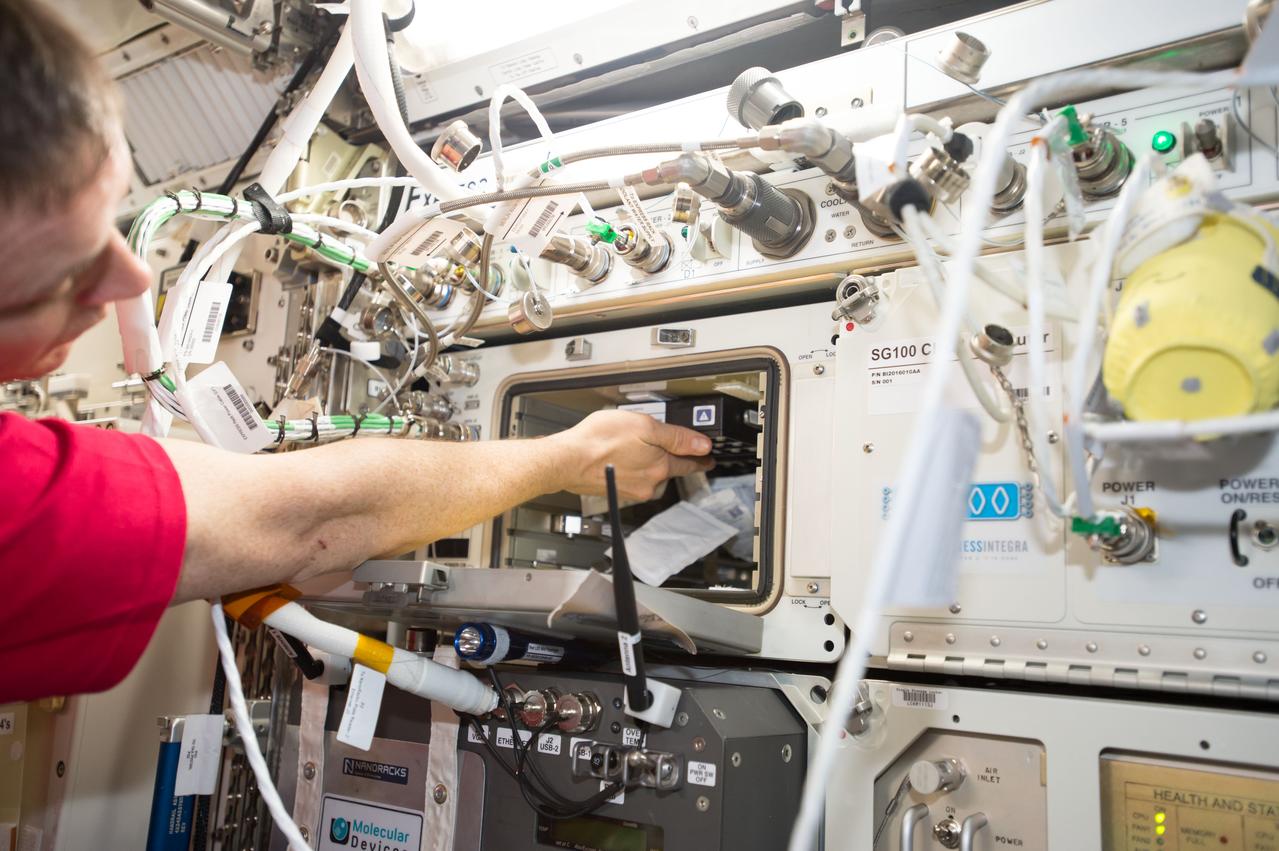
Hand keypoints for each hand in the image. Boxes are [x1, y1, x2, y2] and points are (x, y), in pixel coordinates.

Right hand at [549, 410, 714, 499]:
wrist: (566, 460)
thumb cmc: (598, 441)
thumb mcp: (644, 426)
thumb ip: (676, 437)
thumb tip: (702, 445)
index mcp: (660, 466)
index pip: (689, 464)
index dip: (701, 459)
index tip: (709, 459)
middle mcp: (649, 483)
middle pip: (668, 469)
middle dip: (670, 458)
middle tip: (668, 446)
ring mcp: (632, 489)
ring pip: (649, 474)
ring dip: (646, 462)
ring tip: (634, 446)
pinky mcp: (616, 490)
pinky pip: (631, 477)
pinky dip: (630, 467)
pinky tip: (619, 456)